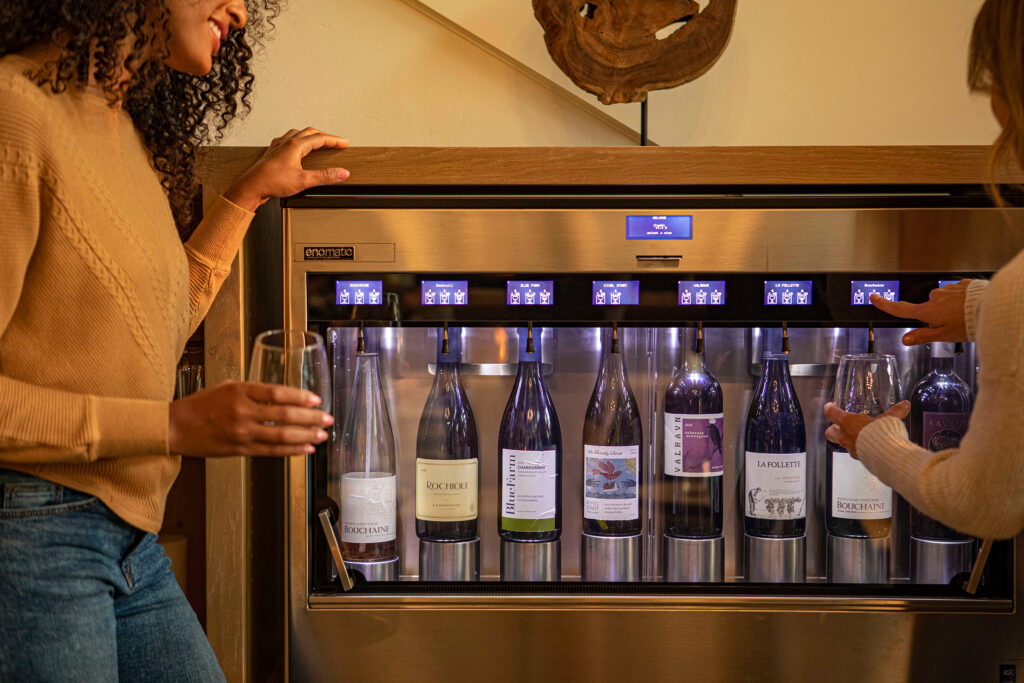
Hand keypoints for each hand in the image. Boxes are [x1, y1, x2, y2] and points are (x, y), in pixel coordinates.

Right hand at [168, 380, 332, 456]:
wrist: (176, 427)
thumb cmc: (201, 404)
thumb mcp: (227, 387)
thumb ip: (253, 391)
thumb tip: (282, 396)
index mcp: (239, 391)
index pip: (277, 394)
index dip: (300, 397)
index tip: (316, 400)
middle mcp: (242, 412)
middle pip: (284, 416)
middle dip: (310, 418)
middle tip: (327, 419)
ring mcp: (242, 433)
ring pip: (281, 436)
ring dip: (305, 436)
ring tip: (321, 435)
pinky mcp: (240, 450)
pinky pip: (271, 451)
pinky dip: (291, 451)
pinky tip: (305, 449)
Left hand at [223, 127, 349, 211]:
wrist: (251, 187)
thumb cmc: (271, 182)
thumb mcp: (303, 181)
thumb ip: (325, 176)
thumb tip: (342, 172)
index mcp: (295, 145)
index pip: (320, 138)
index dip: (334, 140)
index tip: (344, 142)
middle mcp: (286, 142)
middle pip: (310, 132)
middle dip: (325, 136)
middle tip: (335, 141)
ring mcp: (278, 146)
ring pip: (297, 134)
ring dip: (310, 135)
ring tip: (317, 140)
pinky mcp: (272, 153)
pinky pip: (287, 140)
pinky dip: (296, 140)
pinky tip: (295, 147)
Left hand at [823, 401, 910, 457]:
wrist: (885, 455)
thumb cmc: (882, 434)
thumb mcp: (889, 419)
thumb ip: (896, 411)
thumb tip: (905, 404)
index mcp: (848, 422)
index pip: (831, 413)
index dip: (829, 408)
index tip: (830, 406)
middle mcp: (845, 436)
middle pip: (829, 432)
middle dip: (832, 428)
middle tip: (838, 425)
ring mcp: (850, 448)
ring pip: (840, 443)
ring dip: (845, 439)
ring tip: (854, 435)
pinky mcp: (857, 457)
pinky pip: (853, 451)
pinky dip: (857, 448)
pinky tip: (865, 446)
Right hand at [870, 279, 970, 345]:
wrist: (991, 308)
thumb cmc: (968, 323)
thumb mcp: (944, 336)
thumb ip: (923, 336)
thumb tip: (905, 340)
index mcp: (928, 311)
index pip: (900, 308)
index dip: (885, 304)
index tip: (875, 298)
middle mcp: (935, 297)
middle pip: (927, 306)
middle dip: (935, 314)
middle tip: (950, 324)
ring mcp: (947, 289)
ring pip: (943, 299)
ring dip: (950, 307)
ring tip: (964, 316)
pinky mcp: (960, 284)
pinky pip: (956, 292)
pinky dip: (960, 300)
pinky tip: (969, 307)